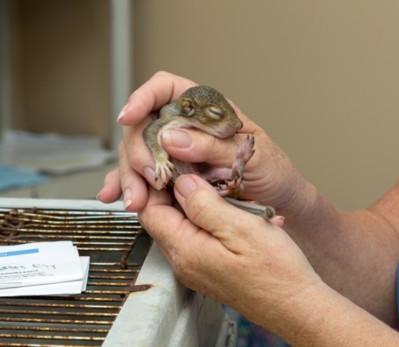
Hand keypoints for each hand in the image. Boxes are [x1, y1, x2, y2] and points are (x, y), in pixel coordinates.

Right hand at [97, 72, 305, 218]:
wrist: (280, 203)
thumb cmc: (273, 171)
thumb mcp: (251, 155)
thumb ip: (213, 145)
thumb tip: (172, 137)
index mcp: (206, 110)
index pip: (166, 89)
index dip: (144, 97)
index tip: (130, 116)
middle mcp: (186, 129)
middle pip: (144, 125)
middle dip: (137, 150)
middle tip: (150, 174)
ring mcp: (176, 155)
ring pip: (137, 154)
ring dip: (130, 175)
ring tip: (136, 199)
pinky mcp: (172, 180)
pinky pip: (142, 179)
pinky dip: (127, 187)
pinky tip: (118, 196)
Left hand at [139, 173, 321, 329]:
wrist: (297, 308)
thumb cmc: (277, 272)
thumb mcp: (242, 227)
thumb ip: (205, 204)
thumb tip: (181, 183)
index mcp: (186, 251)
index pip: (149, 210)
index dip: (156, 183)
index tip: (173, 164)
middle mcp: (184, 263)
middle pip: (161, 218)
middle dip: (174, 191)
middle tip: (195, 169)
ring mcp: (195, 269)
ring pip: (179, 226)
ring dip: (194, 204)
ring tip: (217, 188)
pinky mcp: (208, 270)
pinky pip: (196, 237)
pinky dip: (207, 220)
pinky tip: (230, 211)